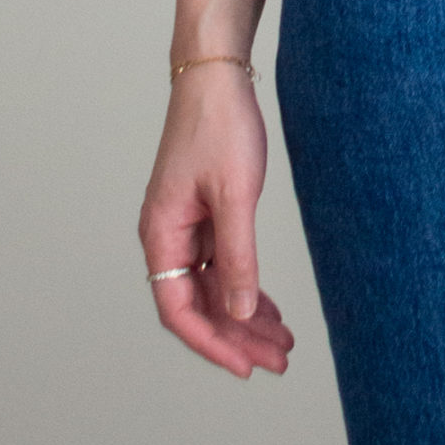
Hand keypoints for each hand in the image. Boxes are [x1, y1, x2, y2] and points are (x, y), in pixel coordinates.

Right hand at [138, 65, 294, 376]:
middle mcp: (168, 236)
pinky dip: (245, 286)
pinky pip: (221, 264)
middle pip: (199, 304)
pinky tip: (268, 306)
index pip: (179, 310)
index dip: (212, 343)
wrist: (217, 76)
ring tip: (282, 342)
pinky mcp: (205, 213)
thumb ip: (237, 256)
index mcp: (162, 234)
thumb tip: (237, 313)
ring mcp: (186, 226)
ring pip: (213, 287)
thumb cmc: (220, 127)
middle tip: (279, 361)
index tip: (246, 367)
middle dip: (238, 336)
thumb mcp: (235, 194)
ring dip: (245, 315)